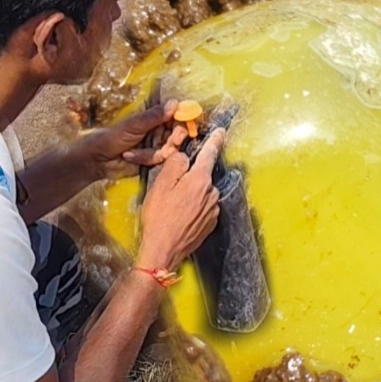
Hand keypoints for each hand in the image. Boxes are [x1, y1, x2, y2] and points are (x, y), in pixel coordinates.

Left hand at [74, 99, 190, 181]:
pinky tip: (132, 157)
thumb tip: (174, 103)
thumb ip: (154, 116)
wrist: (99, 160)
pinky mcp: (155, 159)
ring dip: (157, 151)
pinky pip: (162, 160)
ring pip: (171, 147)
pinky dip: (148, 159)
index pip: (175, 113)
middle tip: (175, 140)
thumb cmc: (112, 137)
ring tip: (140, 151)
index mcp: (153, 116)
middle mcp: (158, 129)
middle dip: (176, 137)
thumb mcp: (133, 125)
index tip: (189, 122)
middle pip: (178, 131)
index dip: (184, 117)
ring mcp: (157, 144)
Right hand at [136, 129, 225, 271]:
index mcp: (200, 180)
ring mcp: (213, 210)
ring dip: (192, 193)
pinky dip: (194, 207)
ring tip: (173, 206)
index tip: (221, 131)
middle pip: (203, 175)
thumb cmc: (159, 217)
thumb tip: (184, 157)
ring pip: (203, 192)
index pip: (210, 153)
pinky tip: (180, 215)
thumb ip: (175, 164)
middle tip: (172, 188)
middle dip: (191, 176)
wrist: (164, 250)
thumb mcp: (161, 184)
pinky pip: (203, 207)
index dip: (215, 140)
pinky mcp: (211, 223)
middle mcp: (212, 193)